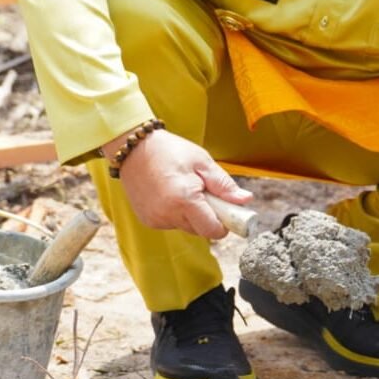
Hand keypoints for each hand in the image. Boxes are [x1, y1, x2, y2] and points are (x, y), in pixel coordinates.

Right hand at [112, 128, 252, 237]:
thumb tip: (245, 200)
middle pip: (201, 230)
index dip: (224, 224)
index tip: (227, 211)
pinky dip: (176, 213)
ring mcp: (155, 219)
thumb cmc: (170, 151)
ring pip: (186, 227)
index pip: (213, 231)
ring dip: (192, 214)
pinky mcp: (147, 219)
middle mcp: (168, 214)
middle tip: (203, 192)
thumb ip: (224, 185)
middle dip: (208, 216)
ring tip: (184, 189)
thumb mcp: (202, 162)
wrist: (133, 147)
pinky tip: (170, 194)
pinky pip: (171, 223)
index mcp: (184, 200)